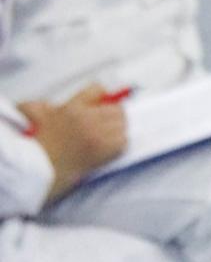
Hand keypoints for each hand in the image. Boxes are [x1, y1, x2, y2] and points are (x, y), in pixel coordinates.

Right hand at [19, 86, 127, 201]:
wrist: (41, 171)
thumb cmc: (38, 146)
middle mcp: (87, 120)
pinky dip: (120, 144)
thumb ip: (46, 102)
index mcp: (72, 108)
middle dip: (114, 113)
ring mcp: (96, 136)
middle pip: (117, 108)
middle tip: (110, 119)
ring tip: (110, 133)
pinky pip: (123, 143)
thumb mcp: (36, 114)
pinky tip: (110, 146)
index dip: (102, 96)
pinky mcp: (102, 153)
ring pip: (122, 124)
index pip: (98, 90)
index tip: (105, 101)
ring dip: (118, 128)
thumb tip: (64, 101)